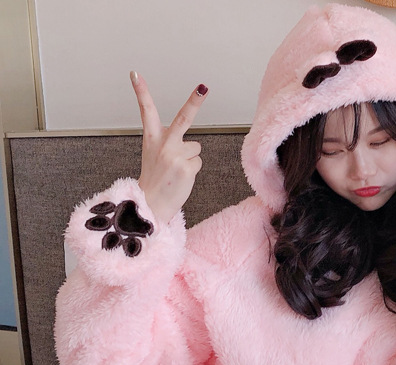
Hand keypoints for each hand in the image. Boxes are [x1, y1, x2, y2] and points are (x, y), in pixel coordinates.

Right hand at [130, 71, 207, 224]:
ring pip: (195, 147)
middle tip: (203, 87)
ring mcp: (175, 156)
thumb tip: (194, 143)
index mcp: (151, 138)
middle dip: (194, 101)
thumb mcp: (154, 154)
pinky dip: (192, 170)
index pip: (146, 110)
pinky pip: (198, 162)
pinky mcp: (187, 168)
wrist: (151, 203)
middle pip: (183, 118)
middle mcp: (163, 144)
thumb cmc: (156, 179)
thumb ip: (169, 142)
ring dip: (190, 158)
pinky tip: (181, 177)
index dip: (141, 91)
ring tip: (176, 170)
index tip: (135, 73)